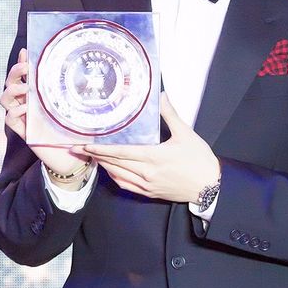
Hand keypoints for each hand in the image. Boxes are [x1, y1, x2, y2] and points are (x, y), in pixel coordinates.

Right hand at [0, 48, 91, 174]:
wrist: (73, 158)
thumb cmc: (76, 132)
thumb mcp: (76, 109)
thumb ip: (76, 94)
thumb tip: (87, 74)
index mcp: (38, 96)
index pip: (25, 75)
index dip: (22, 62)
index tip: (26, 51)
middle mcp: (28, 104)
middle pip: (10, 83)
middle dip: (14, 72)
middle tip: (26, 68)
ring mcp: (24, 117)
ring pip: (5, 98)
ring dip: (12, 90)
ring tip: (26, 89)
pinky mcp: (23, 131)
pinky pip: (10, 118)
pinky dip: (15, 111)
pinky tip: (27, 109)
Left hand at [86, 94, 219, 202]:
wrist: (210, 187)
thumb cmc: (199, 160)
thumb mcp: (185, 134)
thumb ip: (170, 114)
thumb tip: (160, 95)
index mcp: (154, 157)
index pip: (121, 152)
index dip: (101, 149)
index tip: (85, 145)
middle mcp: (147, 173)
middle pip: (114, 164)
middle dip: (95, 156)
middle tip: (77, 149)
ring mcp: (147, 185)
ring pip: (118, 176)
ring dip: (103, 166)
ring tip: (91, 157)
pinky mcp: (150, 193)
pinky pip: (127, 186)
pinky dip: (115, 177)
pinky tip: (110, 170)